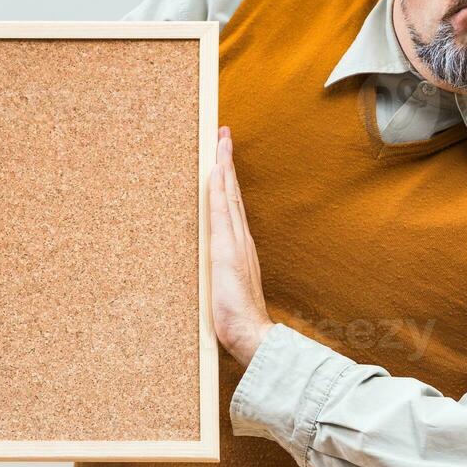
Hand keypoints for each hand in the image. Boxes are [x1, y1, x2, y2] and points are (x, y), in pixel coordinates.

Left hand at [209, 125, 273, 366]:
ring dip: (224, 165)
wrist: (250, 333)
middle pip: (232, 191)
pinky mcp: (226, 247)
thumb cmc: (238, 319)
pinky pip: (222, 210)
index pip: (232, 205)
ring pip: (228, 194)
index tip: (223, 155)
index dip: (228, 180)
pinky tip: (217, 169)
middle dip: (226, 161)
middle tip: (223, 133)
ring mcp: (235, 241)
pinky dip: (221, 187)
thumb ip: (226, 276)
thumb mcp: (229, 290)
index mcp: (239, 246)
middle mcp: (240, 238)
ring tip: (220, 139)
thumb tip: (218, 273)